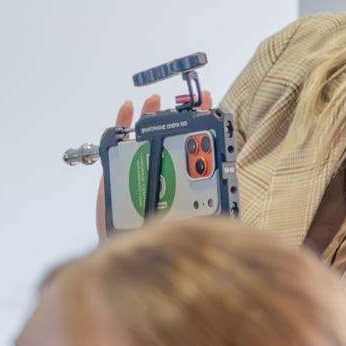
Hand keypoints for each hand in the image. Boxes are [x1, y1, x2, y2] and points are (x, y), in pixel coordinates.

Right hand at [94, 89, 211, 239]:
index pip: (196, 147)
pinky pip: (117, 143)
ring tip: (155, 99)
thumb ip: (204, 218)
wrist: (123, 245)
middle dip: (177, 116)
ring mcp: (136, 167)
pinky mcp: (114, 170)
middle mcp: (159, 169)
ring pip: (144, 136)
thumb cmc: (154, 236)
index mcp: (179, 178)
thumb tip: (231, 217)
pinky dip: (120, 124)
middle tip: (185, 100)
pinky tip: (127, 109)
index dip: (203, 126)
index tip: (211, 107)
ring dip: (149, 114)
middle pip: (170, 136)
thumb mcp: (186, 223)